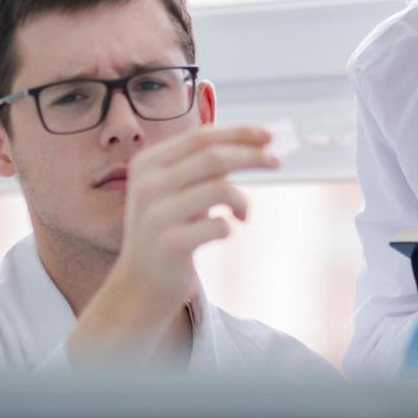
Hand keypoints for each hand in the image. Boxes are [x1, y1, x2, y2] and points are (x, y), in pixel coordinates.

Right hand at [69, 124, 278, 360]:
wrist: (141, 284)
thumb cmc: (170, 228)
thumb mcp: (176, 189)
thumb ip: (205, 166)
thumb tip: (257, 141)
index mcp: (147, 164)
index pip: (199, 137)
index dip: (237, 133)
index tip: (268, 134)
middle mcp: (147, 185)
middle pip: (213, 157)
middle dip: (252, 156)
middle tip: (277, 161)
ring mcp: (156, 215)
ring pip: (221, 189)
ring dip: (243, 201)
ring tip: (243, 214)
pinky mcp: (170, 244)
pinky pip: (220, 226)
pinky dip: (230, 227)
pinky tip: (223, 233)